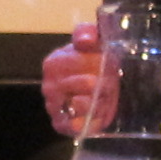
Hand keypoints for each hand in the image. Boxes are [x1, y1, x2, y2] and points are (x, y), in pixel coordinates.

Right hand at [40, 18, 108, 134]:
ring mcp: (53, 107)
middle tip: (111, 82)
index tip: (110, 62)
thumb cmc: (95, 66)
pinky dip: (90, 121)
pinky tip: (96, 114)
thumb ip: (88, 33)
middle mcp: (50, 85)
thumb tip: (85, 41)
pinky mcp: (61, 126)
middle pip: (87, 83)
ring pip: (83, 104)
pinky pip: (76, 126)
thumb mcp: (94, 43)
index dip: (101, 62)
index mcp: (55, 61)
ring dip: (100, 101)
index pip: (82, 60)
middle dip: (104, 82)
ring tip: (104, 97)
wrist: (98, 92)